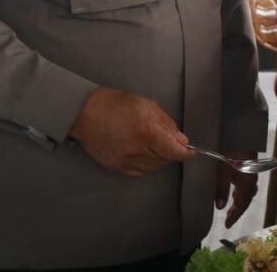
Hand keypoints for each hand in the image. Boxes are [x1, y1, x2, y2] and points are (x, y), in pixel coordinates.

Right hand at [70, 87, 191, 175]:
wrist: (86, 113)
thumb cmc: (115, 104)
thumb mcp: (147, 105)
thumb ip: (167, 124)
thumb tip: (181, 140)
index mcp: (146, 131)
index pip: (174, 151)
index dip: (185, 153)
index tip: (190, 152)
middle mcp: (136, 149)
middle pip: (165, 160)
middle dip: (170, 151)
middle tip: (165, 140)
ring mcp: (125, 160)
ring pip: (153, 167)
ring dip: (158, 157)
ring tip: (149, 142)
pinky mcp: (116, 167)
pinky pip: (140, 171)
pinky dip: (145, 164)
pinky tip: (140, 151)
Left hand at [215, 150, 258, 227]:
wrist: (240, 133)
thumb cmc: (230, 152)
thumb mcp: (222, 171)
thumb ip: (221, 190)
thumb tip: (220, 207)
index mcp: (247, 184)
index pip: (241, 205)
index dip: (234, 216)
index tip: (227, 225)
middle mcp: (252, 180)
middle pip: (246, 200)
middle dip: (238, 210)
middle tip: (228, 219)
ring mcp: (252, 172)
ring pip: (247, 192)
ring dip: (240, 201)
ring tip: (232, 207)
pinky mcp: (249, 166)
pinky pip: (247, 184)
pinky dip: (241, 192)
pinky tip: (235, 190)